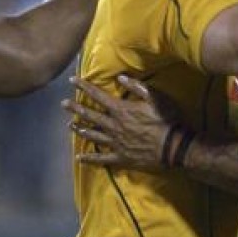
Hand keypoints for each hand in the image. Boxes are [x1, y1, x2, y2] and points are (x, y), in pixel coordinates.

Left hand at [63, 75, 180, 168]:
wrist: (174, 147)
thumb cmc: (166, 119)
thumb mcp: (155, 98)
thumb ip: (136, 87)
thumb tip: (120, 77)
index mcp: (121, 110)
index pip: (97, 96)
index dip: (84, 87)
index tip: (72, 80)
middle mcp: (114, 126)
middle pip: (90, 116)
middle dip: (75, 108)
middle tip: (63, 104)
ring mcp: (115, 143)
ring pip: (92, 135)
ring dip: (80, 129)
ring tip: (70, 125)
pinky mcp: (120, 157)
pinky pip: (101, 159)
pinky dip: (89, 159)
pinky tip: (79, 158)